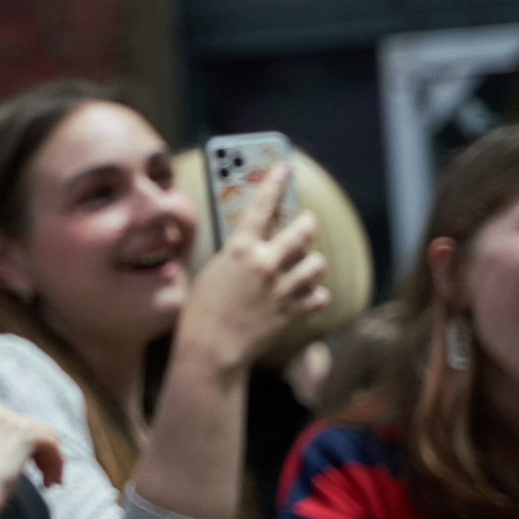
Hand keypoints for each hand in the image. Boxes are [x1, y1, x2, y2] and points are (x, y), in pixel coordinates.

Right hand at [0, 407, 62, 518]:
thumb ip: (4, 447)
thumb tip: (31, 450)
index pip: (21, 427)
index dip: (33, 450)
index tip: (37, 471)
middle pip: (36, 430)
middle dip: (45, 457)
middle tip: (46, 481)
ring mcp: (11, 421)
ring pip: (47, 438)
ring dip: (52, 462)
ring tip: (49, 484)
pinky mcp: (25, 433)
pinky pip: (52, 445)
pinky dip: (56, 464)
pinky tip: (49, 483)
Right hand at [174, 166, 326, 377]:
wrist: (211, 350)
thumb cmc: (200, 312)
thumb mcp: (210, 271)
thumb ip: (233, 254)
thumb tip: (248, 244)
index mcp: (240, 249)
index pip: (261, 206)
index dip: (274, 183)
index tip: (284, 168)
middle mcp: (266, 264)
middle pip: (302, 231)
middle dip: (306, 225)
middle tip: (305, 224)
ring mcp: (283, 288)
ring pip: (316, 263)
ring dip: (311, 263)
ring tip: (302, 266)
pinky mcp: (293, 311)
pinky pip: (318, 296)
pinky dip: (313, 295)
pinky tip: (303, 295)